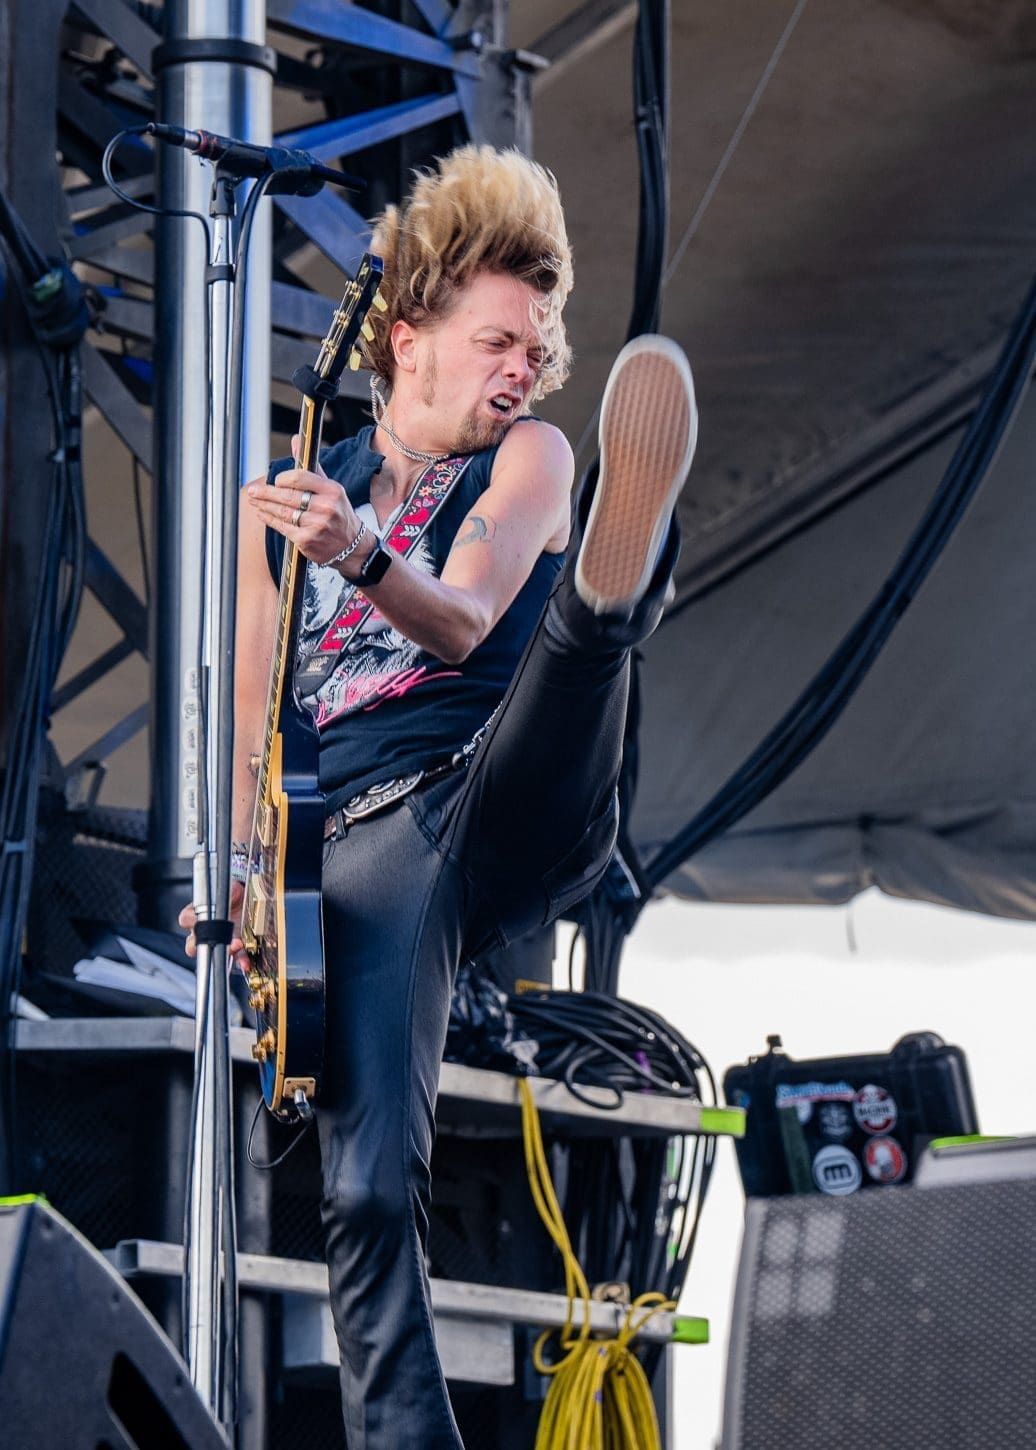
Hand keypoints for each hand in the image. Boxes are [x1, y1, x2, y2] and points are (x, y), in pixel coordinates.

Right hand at [178, 879, 250, 972]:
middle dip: (204, 945)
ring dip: (224, 953)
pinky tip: (245, 961)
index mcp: (196, 914)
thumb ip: (221, 895)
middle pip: (192, 945)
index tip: (201, 919)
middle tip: (215, 940)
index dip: (192, 920)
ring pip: (212, 954)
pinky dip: (240, 960)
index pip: (186, 919)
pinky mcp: (234, 947)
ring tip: (236, 946)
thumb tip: (221, 900)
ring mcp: (218, 941)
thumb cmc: (231, 893)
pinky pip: (234, 958)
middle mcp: (204, 931)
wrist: (248, 897)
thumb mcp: (227, 889)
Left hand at [244, 434, 369, 570]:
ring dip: (264, 505)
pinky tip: (263, 514)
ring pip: (282, 512)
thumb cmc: (338, 512)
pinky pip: (282, 527)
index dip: (283, 479)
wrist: (351, 545)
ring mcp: (316, 525)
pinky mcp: (307, 540)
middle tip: (252, 490)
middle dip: (265, 493)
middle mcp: (325, 507)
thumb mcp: (331, 488)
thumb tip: (295, 441)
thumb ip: (311, 467)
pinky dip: (270, 519)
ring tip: (254, 500)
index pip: (300, 478)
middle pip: (287, 496)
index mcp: (331, 490)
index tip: (275, 480)